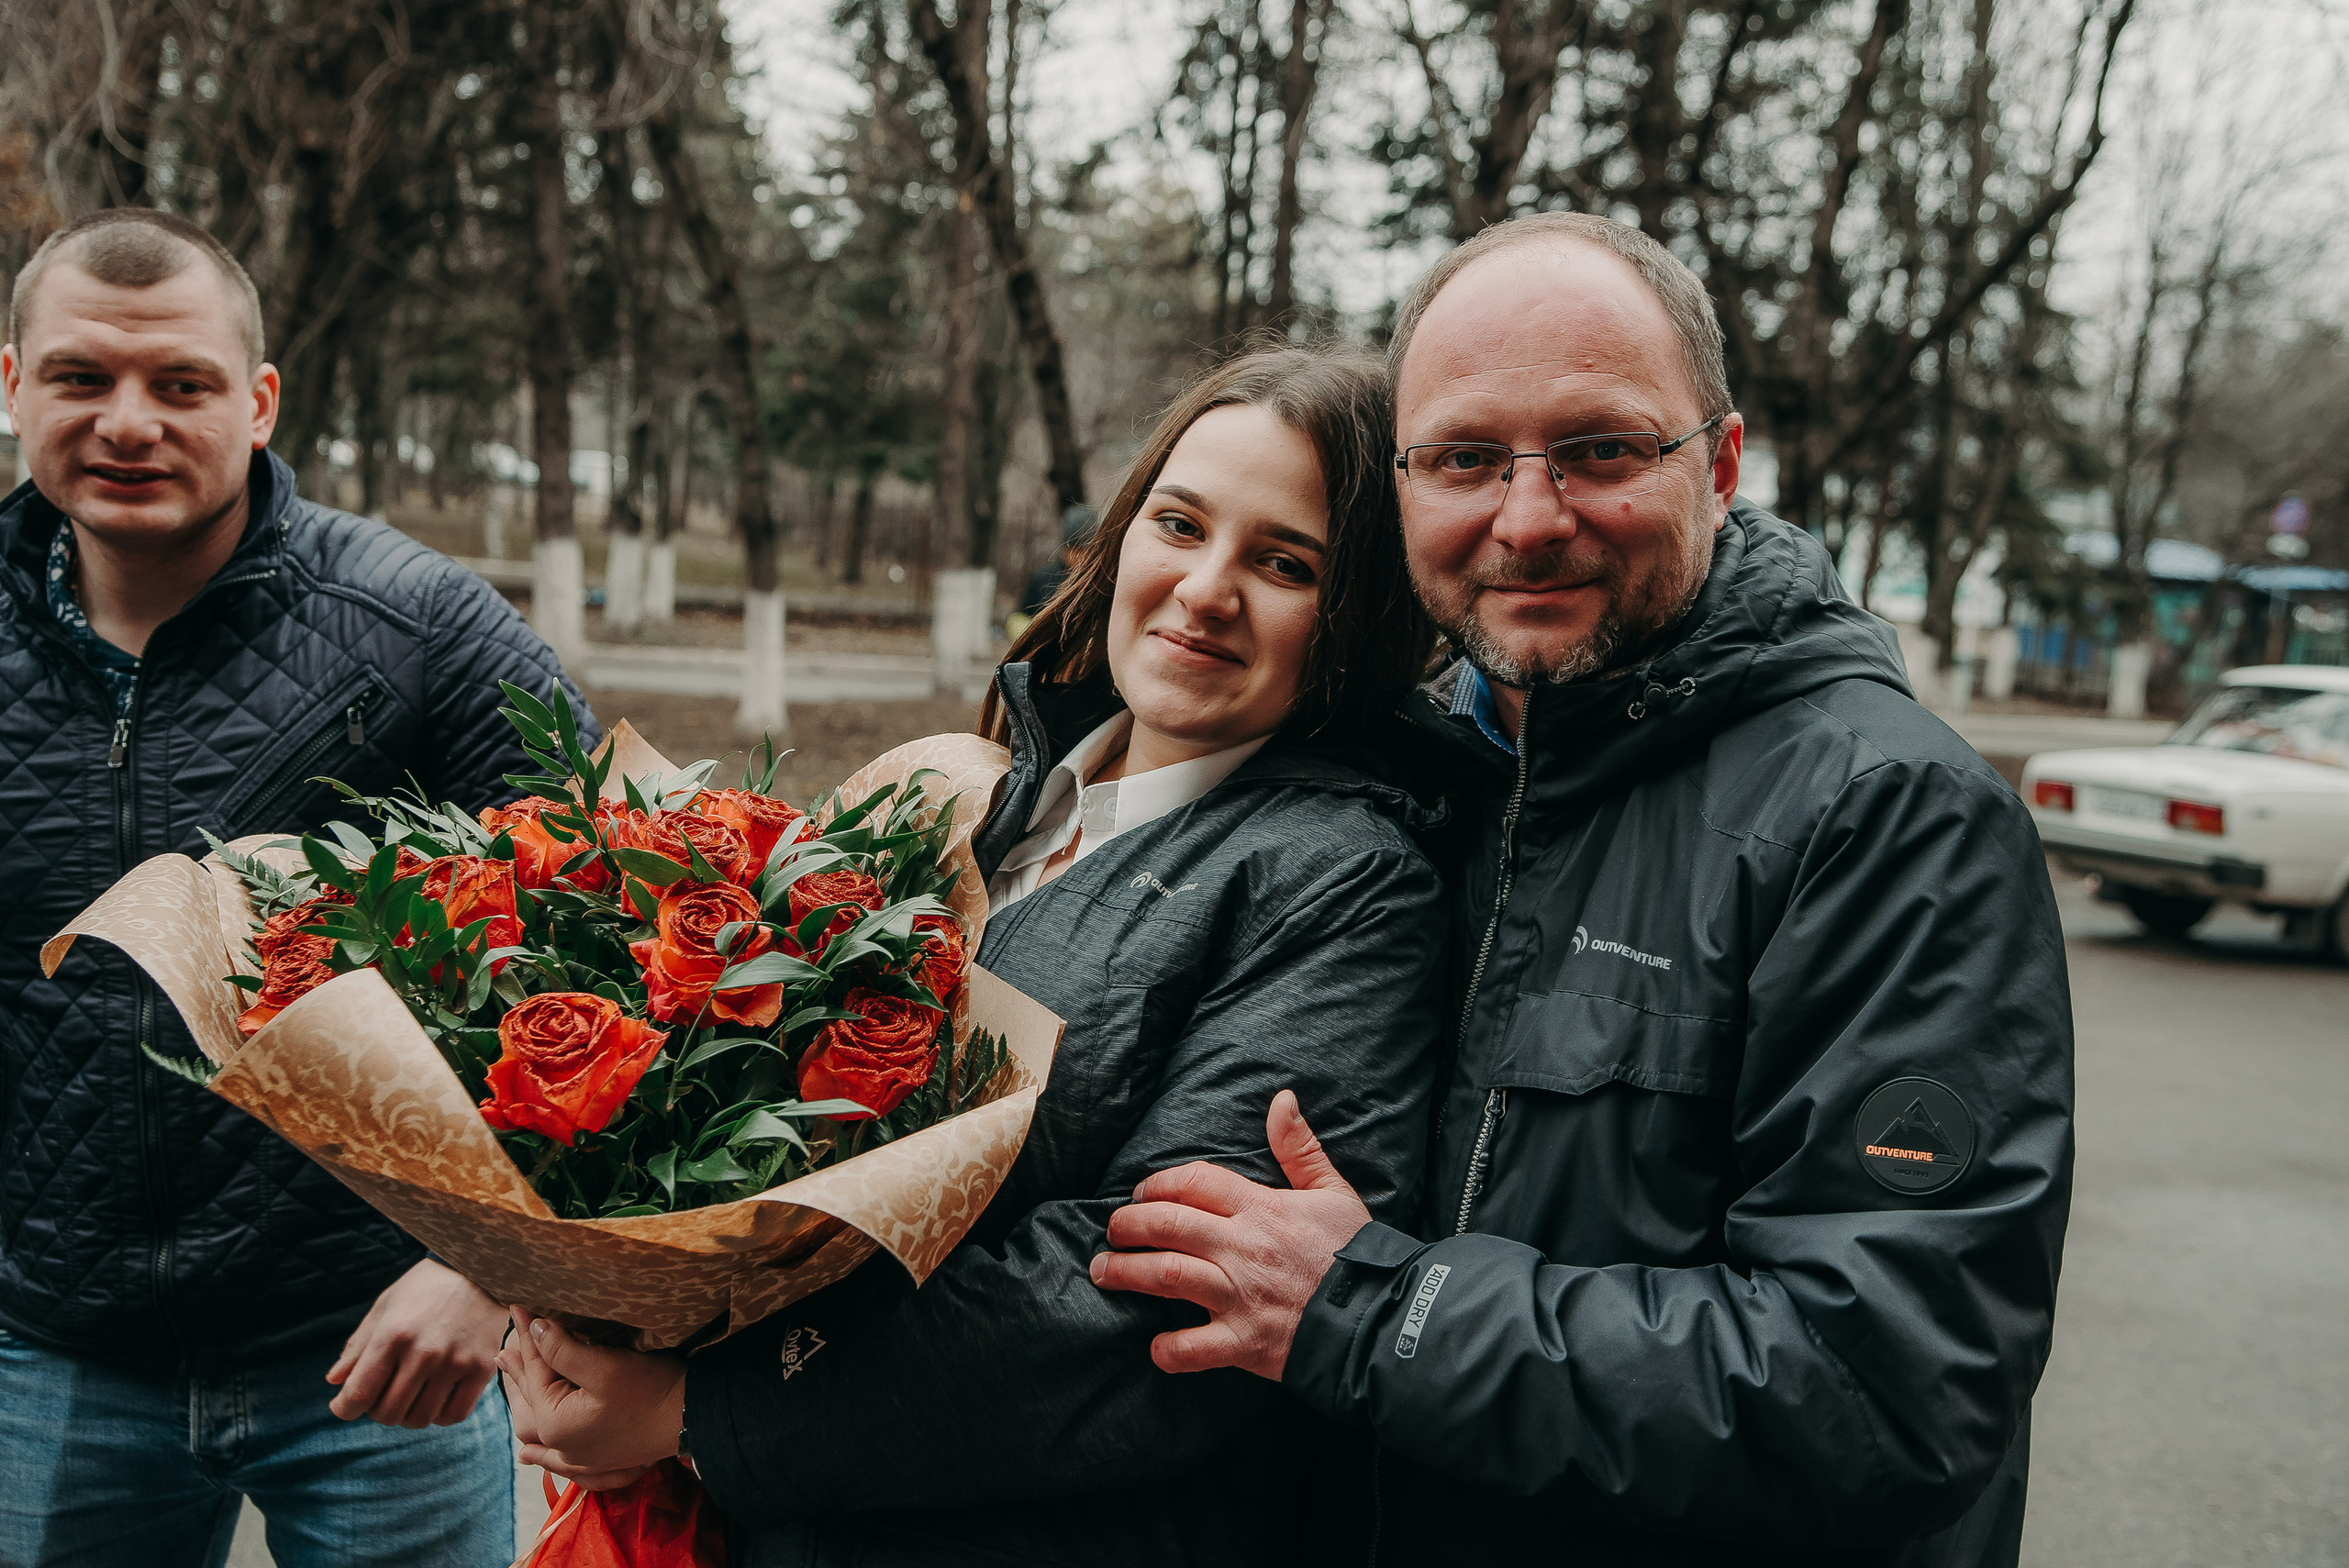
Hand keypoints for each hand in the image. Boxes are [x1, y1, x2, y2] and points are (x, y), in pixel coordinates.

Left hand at [326, 1257, 506, 1426]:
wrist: (484, 1269)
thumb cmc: (426, 1288)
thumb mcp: (386, 1306)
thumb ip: (359, 1345)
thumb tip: (334, 1382)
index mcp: (393, 1334)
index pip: (358, 1394)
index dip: (344, 1408)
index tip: (345, 1405)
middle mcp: (423, 1352)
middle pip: (387, 1413)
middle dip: (377, 1411)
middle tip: (383, 1396)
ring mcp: (455, 1362)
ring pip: (419, 1418)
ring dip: (408, 1415)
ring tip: (410, 1396)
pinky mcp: (481, 1368)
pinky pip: (454, 1415)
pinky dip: (440, 1416)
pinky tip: (437, 1398)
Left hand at [498, 1307, 685, 1491]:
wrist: (695, 1419)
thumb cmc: (653, 1390)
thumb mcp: (606, 1366)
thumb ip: (563, 1350)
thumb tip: (534, 1329)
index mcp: (558, 1424)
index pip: (537, 1372)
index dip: (527, 1337)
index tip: (517, 1308)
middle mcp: (564, 1447)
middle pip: (533, 1402)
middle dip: (521, 1370)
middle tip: (505, 1346)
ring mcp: (582, 1459)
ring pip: (540, 1431)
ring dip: (526, 1403)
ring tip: (512, 1384)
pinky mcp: (601, 1461)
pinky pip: (559, 1460)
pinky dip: (541, 1453)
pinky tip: (529, 1453)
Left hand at [1092, 1089, 1370, 1380]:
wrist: (1382, 1318)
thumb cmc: (1357, 1254)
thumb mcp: (1333, 1192)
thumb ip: (1300, 1148)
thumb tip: (1281, 1099)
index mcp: (1262, 1209)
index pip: (1194, 1182)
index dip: (1160, 1183)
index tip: (1143, 1192)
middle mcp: (1243, 1249)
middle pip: (1168, 1224)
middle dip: (1130, 1224)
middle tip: (1113, 1230)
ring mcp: (1240, 1297)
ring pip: (1167, 1277)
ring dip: (1128, 1273)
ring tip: (1104, 1272)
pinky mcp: (1244, 1343)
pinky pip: (1193, 1349)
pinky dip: (1168, 1349)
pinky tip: (1155, 1346)